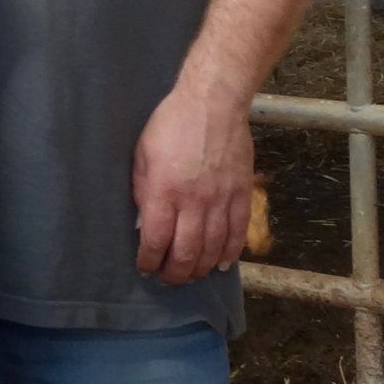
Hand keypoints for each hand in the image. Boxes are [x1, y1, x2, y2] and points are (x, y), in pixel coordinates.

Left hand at [133, 81, 254, 284]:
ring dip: (200, 268)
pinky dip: (230, 253)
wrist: (212, 104)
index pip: (156, 240)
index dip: (149, 261)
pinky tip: (220, 264)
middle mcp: (194, 201)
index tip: (145, 268)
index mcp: (164, 191)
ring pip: (213, 248)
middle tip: (167, 279)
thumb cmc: (170, 125)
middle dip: (175, 272)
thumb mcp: (142, 154)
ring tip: (189, 276)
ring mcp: (221, 200)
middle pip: (186, 252)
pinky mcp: (241, 194)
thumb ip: (142, 190)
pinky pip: (238, 233)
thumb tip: (143, 222)